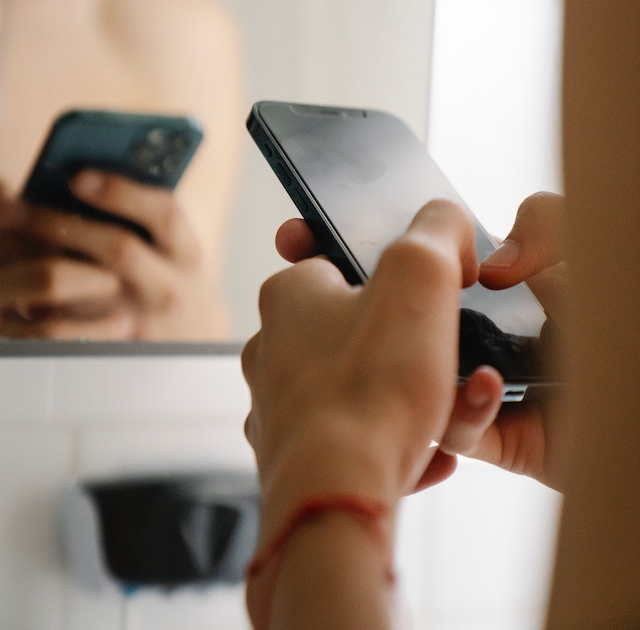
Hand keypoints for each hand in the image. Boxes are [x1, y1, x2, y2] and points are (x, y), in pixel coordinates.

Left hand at [0, 172, 217, 339]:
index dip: (122, 193)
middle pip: (121, 251)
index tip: (77, 176)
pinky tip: (14, 271)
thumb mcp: (171, 244)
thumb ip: (140, 214)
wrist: (189, 332)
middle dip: (66, 224)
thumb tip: (74, 181)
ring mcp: (143, 323)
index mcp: (187, 252)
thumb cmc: (168, 270)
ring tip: (7, 232)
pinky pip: (69, 323)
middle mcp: (171, 289)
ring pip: (86, 292)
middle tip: (16, 206)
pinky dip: (38, 296)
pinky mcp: (114, 348)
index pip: (164, 215)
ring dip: (41, 260)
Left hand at [274, 192, 566, 490]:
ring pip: (361, 387)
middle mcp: (272, 347)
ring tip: (449, 411)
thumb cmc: (371, 384)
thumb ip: (438, 229)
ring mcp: (280, 406)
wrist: (339, 498)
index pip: (331, 255)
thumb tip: (448, 223)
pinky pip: (358, 439)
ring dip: (410, 397)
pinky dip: (398, 443)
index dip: (380, 263)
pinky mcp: (295, 457)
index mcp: (289, 296)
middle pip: (355, 326)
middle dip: (408, 342)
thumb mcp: (420, 275)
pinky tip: (432, 456)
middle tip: (444, 356)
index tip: (416, 283)